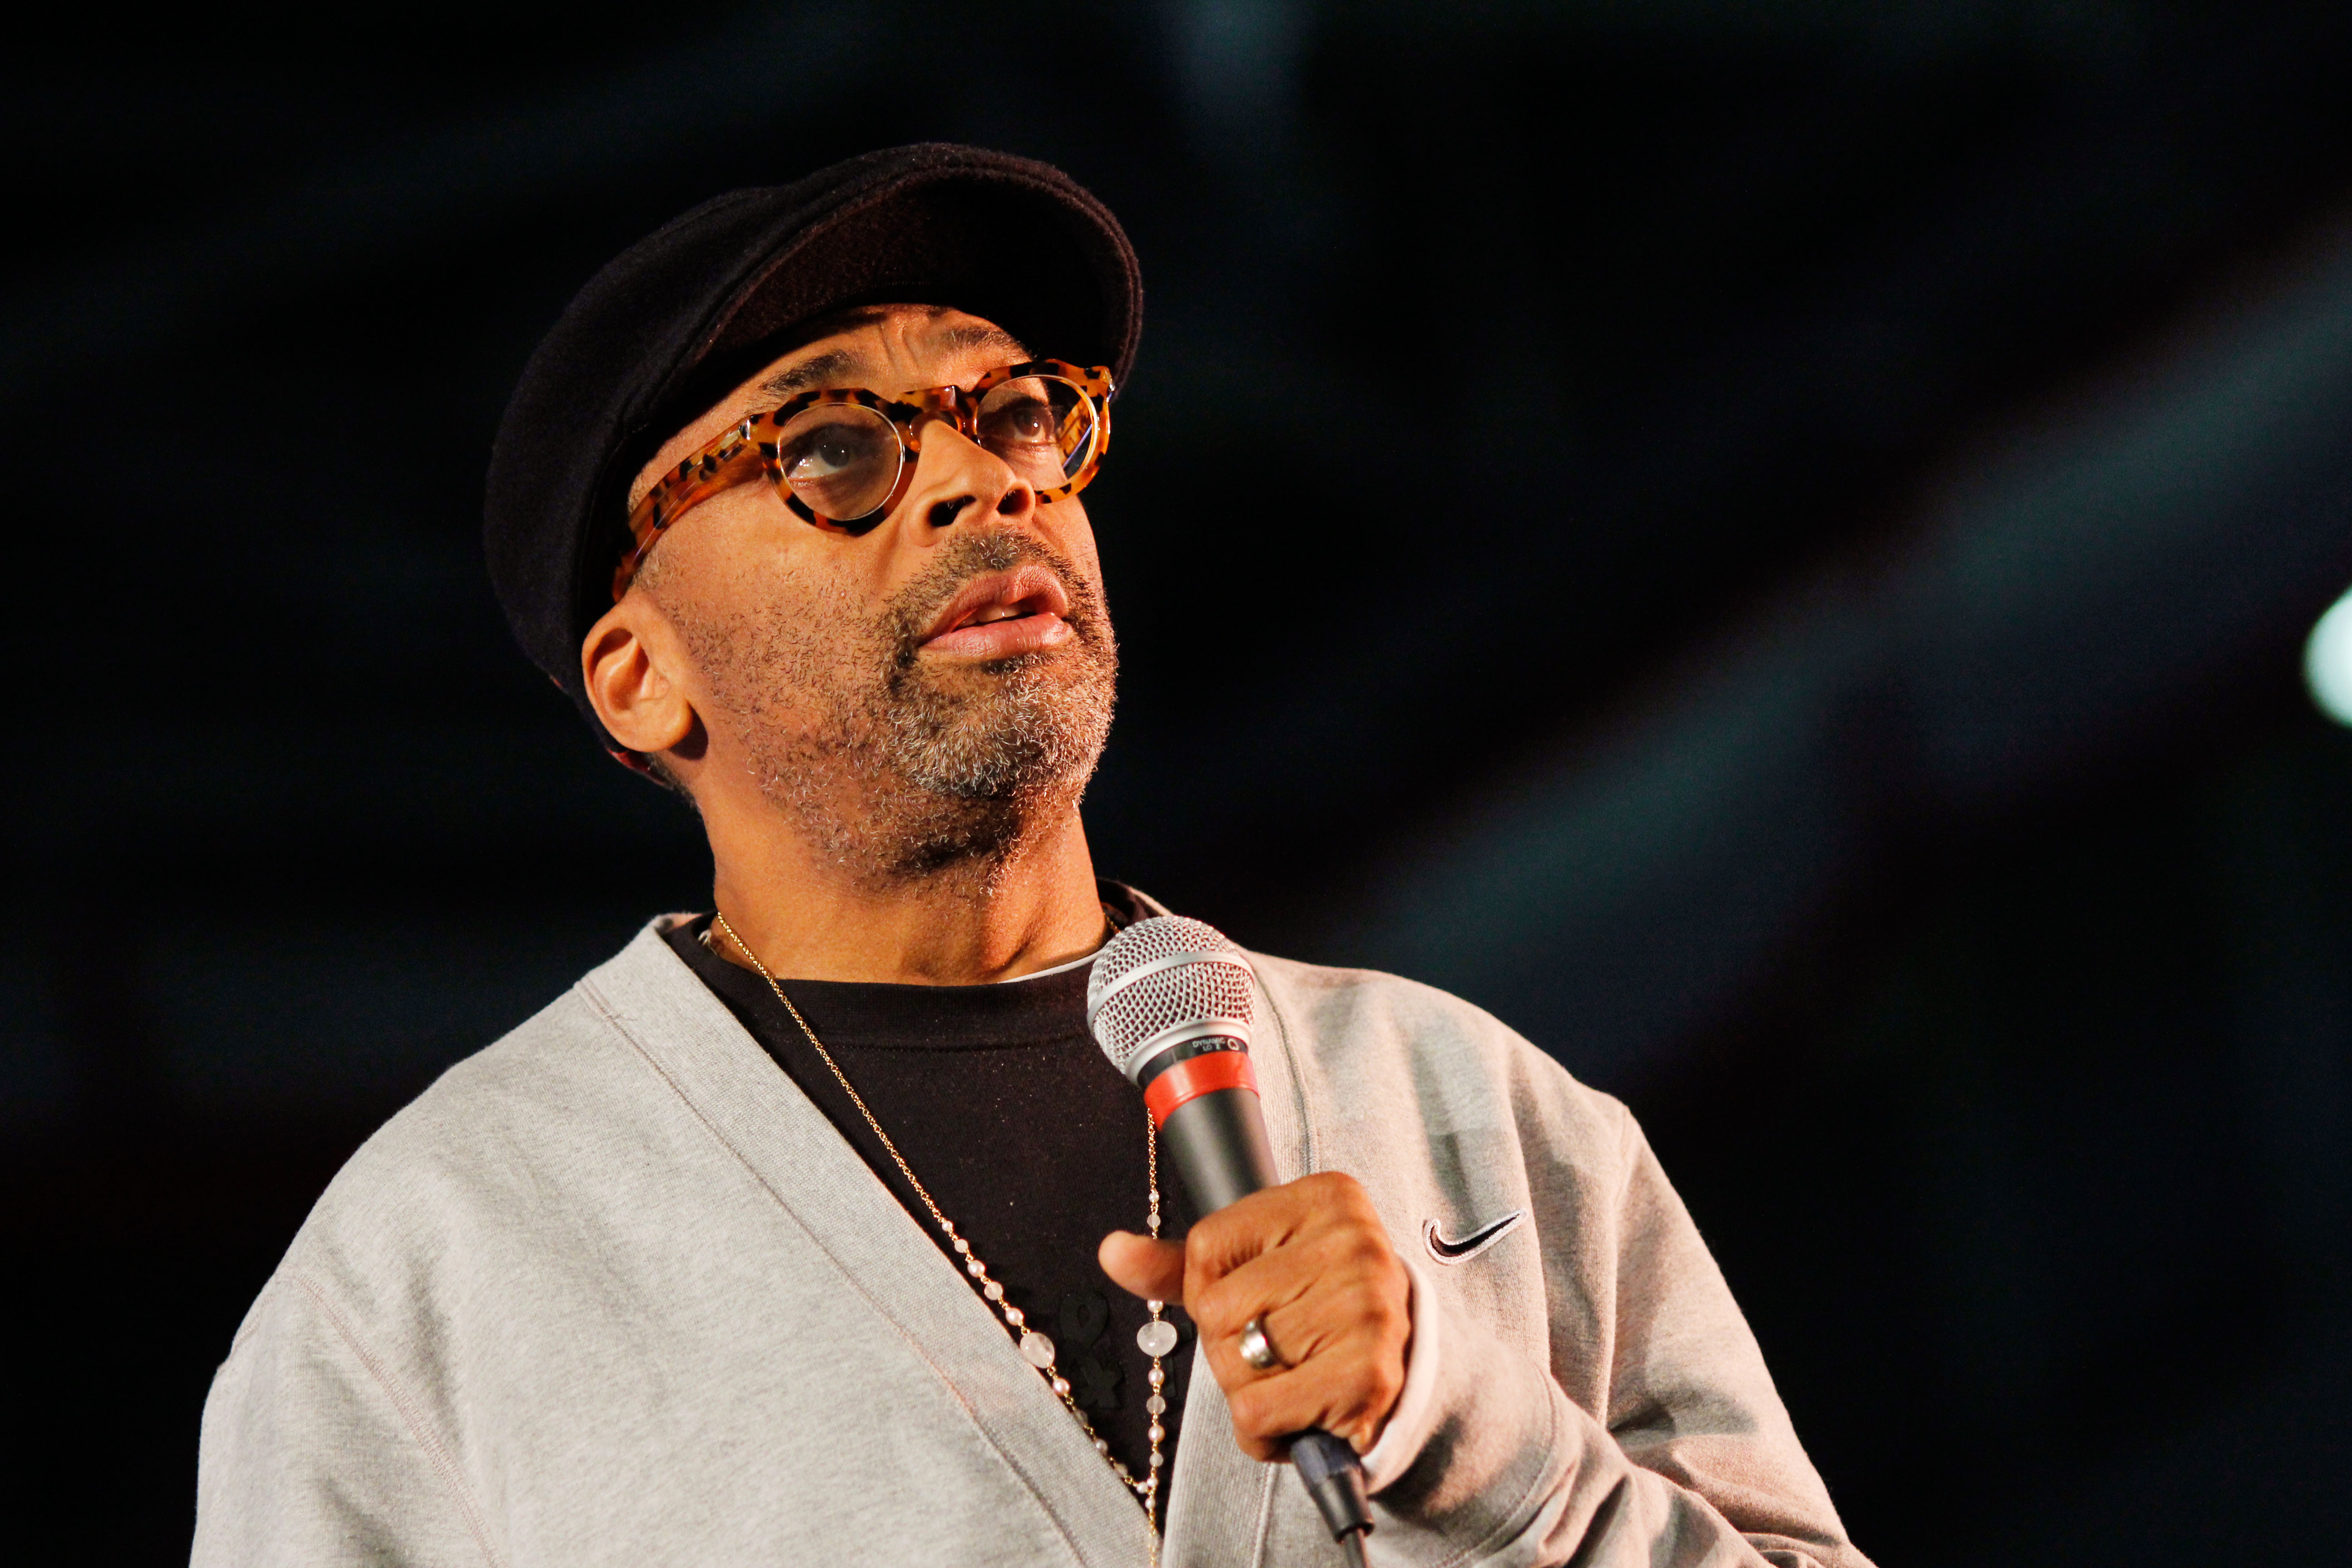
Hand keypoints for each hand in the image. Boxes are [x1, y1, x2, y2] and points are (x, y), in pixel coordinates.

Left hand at [1099, 1171, 1410, 1461]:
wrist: (1402, 1371)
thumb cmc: (1316, 1310)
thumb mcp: (1254, 1267)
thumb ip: (1180, 1262)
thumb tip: (1112, 1251)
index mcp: (1326, 1197)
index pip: (1208, 1245)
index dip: (1213, 1288)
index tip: (1261, 1297)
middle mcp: (1354, 1242)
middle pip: (1217, 1308)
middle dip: (1231, 1345)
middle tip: (1284, 1346)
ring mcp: (1365, 1307)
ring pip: (1234, 1363)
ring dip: (1250, 1389)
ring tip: (1297, 1375)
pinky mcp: (1367, 1374)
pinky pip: (1257, 1411)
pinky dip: (1263, 1430)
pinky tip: (1300, 1411)